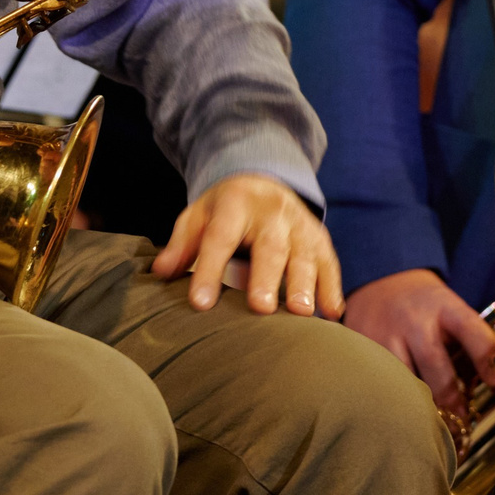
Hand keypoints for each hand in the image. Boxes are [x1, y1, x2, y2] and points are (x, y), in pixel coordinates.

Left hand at [154, 174, 343, 318]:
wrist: (264, 180)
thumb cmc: (225, 210)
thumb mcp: (199, 216)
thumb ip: (182, 244)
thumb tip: (161, 272)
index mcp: (235, 204)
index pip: (220, 238)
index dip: (209, 269)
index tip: (200, 303)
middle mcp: (272, 213)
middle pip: (270, 246)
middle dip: (267, 277)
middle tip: (261, 307)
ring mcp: (300, 225)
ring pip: (305, 254)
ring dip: (305, 284)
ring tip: (301, 313)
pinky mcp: (320, 238)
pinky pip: (329, 262)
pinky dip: (332, 288)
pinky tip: (333, 314)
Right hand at [343, 268, 494, 419]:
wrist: (380, 280)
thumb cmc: (426, 306)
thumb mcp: (450, 310)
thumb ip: (467, 341)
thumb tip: (483, 384)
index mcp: (444, 307)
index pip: (469, 329)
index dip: (484, 359)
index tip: (493, 382)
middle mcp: (414, 318)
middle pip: (433, 361)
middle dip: (450, 394)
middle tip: (460, 412)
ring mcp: (385, 332)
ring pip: (403, 377)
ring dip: (419, 401)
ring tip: (432, 416)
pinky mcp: (364, 346)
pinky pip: (382, 380)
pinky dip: (395, 396)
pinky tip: (404, 404)